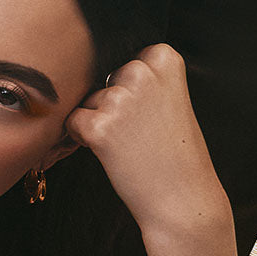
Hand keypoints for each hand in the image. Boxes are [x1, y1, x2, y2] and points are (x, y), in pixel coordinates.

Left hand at [63, 44, 229, 241]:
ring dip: (101, 121)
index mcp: (164, 58)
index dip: (133, 89)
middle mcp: (141, 72)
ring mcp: (119, 99)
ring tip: (131, 144)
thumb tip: (90, 66)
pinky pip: (73, 121)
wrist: (183, 197)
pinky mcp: (98, 126)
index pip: (128, 58)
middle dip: (114, 103)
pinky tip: (112, 152)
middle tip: (141, 132)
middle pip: (107, 78)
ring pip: (90, 100)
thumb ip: (143, 76)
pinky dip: (84, 137)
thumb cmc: (175, 151)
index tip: (154, 111)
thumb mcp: (171, 97)